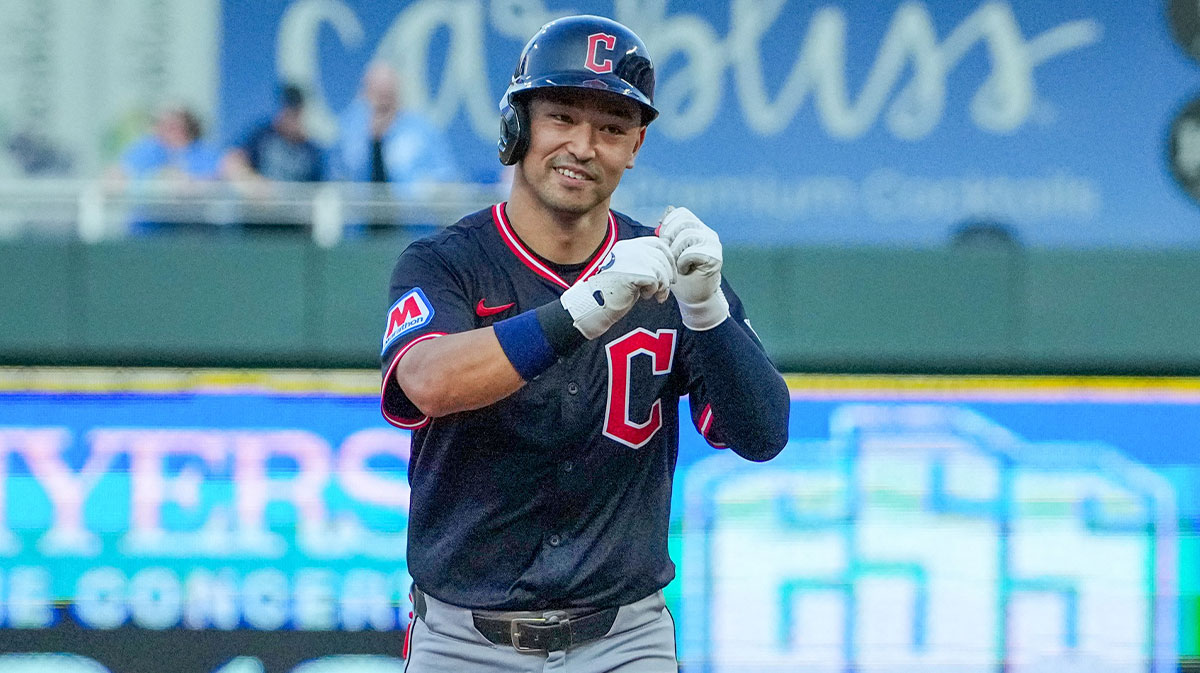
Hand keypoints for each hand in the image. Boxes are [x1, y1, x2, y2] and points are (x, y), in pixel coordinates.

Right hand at [559, 237, 675, 338]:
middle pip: (662, 256)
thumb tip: (668, 265)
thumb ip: (643, 263)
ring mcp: (633, 260)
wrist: (597, 302)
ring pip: (661, 270)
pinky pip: (656, 281)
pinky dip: (655, 291)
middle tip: (667, 286)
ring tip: (656, 295)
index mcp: (628, 246)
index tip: (670, 271)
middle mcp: (631, 249)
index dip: (668, 256)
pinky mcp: (636, 273)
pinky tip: (645, 296)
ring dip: (662, 285)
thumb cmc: (612, 290)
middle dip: (669, 272)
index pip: (657, 243)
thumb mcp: (629, 270)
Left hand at [657, 206, 729, 329]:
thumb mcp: (670, 252)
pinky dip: (682, 263)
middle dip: (670, 237)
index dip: (669, 223)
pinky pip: (691, 252)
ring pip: (687, 236)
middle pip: (684, 222)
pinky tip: (684, 270)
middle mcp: (708, 234)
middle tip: (668, 254)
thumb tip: (663, 216)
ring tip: (677, 264)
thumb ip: (669, 235)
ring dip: (676, 252)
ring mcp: (713, 245)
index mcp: (698, 230)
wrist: (693, 298)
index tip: (663, 239)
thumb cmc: (681, 276)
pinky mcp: (715, 257)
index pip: (683, 214)